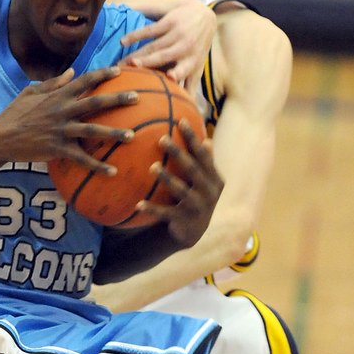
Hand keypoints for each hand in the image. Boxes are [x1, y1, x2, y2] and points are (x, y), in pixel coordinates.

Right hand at [0, 66, 137, 172]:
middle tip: (137, 97)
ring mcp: (61, 130)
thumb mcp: (30, 92)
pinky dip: (97, 166)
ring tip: (132, 136)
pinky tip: (113, 172)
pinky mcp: (57, 149)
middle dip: (117, 99)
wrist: (0, 137)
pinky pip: (82, 158)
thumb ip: (53, 83)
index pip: (84, 81)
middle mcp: (62, 110)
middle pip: (95, 102)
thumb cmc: (15, 113)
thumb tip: (71, 73)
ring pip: (92, 130)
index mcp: (57, 96)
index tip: (120, 70)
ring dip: (113, 133)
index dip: (102, 74)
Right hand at [119, 0, 216, 94]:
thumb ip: (190, 87)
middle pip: (163, 56)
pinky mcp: (169, 21)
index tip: (170, 77)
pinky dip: (135, 35)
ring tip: (124, 63)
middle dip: (148, 62)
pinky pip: (149, 30)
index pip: (184, 69)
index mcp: (192, 60)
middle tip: (132, 69)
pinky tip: (122, 42)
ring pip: (154, 45)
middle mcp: (185, 46)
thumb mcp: (198, 67)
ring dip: (139, 53)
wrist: (204, 16)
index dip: (178, 73)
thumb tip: (188, 112)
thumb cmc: (198, 48)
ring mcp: (177, 33)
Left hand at [136, 120, 223, 247]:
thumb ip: (206, 163)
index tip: (181, 121)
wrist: (195, 231)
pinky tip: (139, 204)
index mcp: (214, 179)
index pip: (203, 155)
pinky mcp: (184, 220)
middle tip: (162, 139)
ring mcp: (198, 207)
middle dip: (178, 154)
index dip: (192, 138)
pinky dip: (152, 209)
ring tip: (152, 167)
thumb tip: (207, 140)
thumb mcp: (205, 181)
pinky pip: (166, 213)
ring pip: (181, 191)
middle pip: (192, 169)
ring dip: (167, 178)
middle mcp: (209, 193)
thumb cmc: (197, 198)